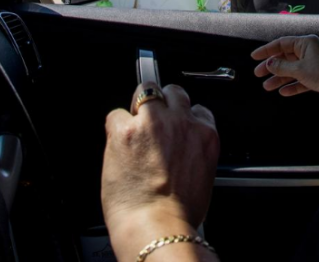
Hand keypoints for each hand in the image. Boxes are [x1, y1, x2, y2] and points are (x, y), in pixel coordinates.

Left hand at [102, 83, 219, 256]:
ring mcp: (152, 122)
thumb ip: (192, 152)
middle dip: (162, 104)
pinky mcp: (125, 129)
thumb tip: (178, 150)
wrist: (157, 226)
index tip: (174, 126)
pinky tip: (116, 146)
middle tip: (151, 123)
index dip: (182, 117)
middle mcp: (180, 122)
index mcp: (204, 135)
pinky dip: (114, 129)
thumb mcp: (202, 178)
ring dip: (138, 107)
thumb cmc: (179, 213)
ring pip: (145, 91)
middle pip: (173, 92)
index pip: (197, 109)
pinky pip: (115, 115)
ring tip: (133, 128)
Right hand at [252, 35, 318, 103]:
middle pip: (285, 57)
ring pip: (292, 70)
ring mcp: (314, 64)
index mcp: (305, 43)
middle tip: (258, 74)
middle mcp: (309, 51)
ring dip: (280, 78)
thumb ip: (282, 67)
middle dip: (272, 67)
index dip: (266, 50)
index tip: (254, 57)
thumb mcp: (299, 69)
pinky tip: (283, 92)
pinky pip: (302, 79)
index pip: (281, 44)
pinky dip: (293, 85)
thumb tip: (269, 64)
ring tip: (267, 87)